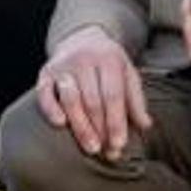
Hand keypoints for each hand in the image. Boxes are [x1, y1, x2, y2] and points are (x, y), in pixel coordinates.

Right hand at [36, 26, 151, 159]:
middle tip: (106, 153)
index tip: (119, 145)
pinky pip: (44, 93)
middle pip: (92, 101)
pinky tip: (60, 124)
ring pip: (70, 99)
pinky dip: (51, 109)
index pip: (113, 95)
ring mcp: (63, 66)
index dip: (116, 122)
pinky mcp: (45, 72)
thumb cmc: (108, 63)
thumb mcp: (127, 73)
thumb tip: (145, 126)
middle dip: (100, 130)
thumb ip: (136, 99)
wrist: (81, 37)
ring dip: (80, 127)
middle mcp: (84, 60)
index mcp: (108, 59)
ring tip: (90, 147)